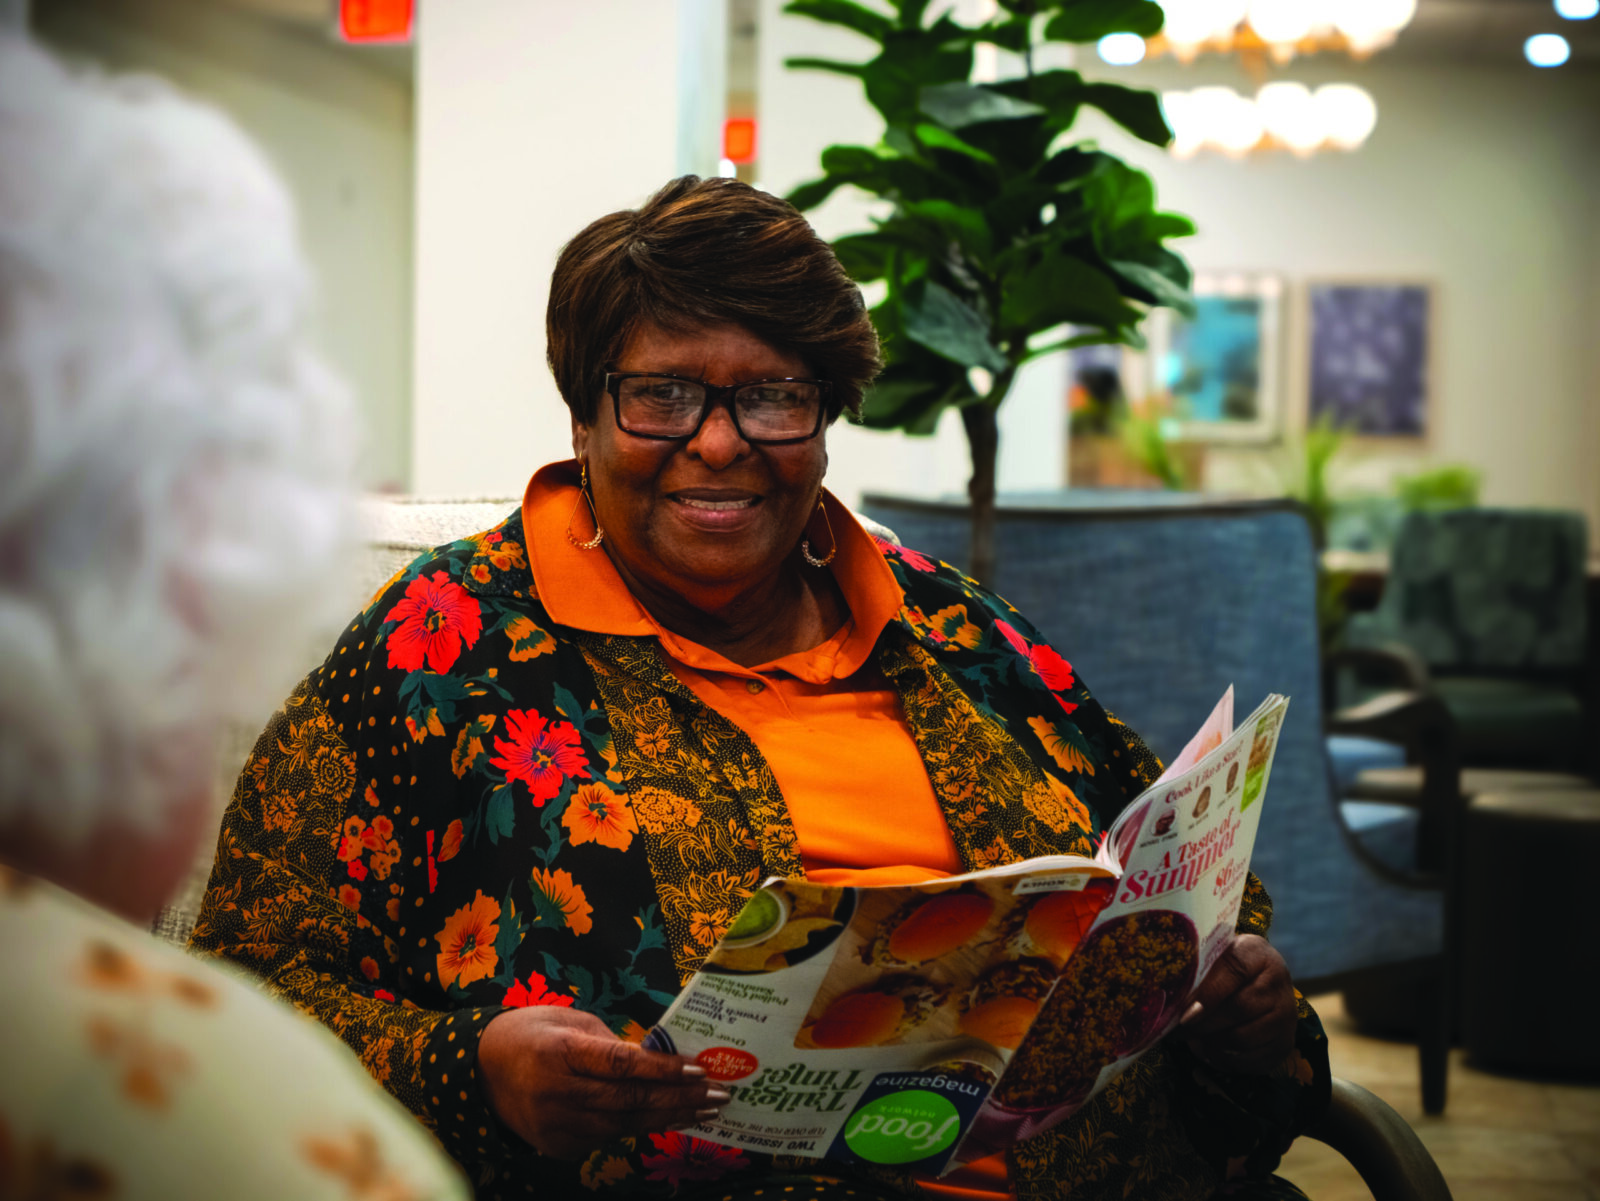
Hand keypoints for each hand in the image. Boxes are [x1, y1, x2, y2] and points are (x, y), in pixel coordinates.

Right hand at [477, 1006, 727, 1158]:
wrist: (480, 1072)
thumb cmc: (533, 1034)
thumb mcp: (568, 1020)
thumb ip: (610, 1042)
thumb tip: (659, 1059)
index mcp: (559, 1051)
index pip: (620, 1064)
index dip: (662, 1069)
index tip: (699, 1069)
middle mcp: (557, 1093)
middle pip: (629, 1100)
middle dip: (680, 1098)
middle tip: (719, 1095)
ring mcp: (557, 1126)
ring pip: (625, 1125)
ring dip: (670, 1117)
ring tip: (706, 1110)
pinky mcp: (559, 1146)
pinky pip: (609, 1137)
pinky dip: (642, 1127)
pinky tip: (670, 1118)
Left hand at [1178, 934, 1296, 1074]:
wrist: (1262, 985)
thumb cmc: (1226, 971)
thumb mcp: (1215, 958)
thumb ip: (1198, 971)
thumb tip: (1169, 997)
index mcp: (1258, 953)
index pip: (1234, 969)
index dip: (1207, 992)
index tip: (1184, 1011)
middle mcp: (1279, 983)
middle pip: (1238, 1008)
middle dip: (1202, 1023)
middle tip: (1177, 1029)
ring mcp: (1285, 1017)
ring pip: (1241, 1038)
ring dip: (1210, 1042)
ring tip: (1192, 1037)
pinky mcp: (1283, 1044)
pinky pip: (1248, 1060)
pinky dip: (1223, 1058)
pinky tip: (1209, 1048)